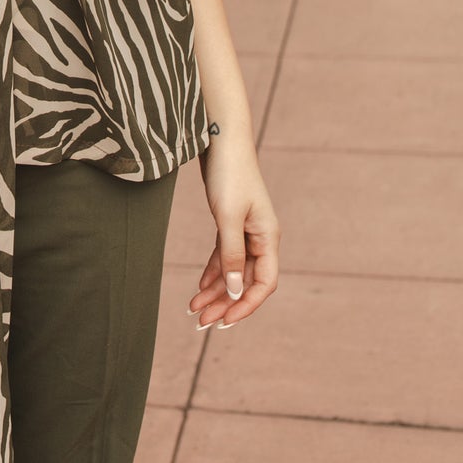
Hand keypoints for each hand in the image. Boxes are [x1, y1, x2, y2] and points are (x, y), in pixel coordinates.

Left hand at [188, 132, 280, 328]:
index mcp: (268, 238)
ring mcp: (246, 231)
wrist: (221, 140)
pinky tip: (199, 287)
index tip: (224, 322)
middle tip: (201, 323)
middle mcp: (261, 238)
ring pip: (233, 271)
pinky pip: (224, 256)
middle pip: (246, 282)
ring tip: (194, 310)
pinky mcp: (231, 222)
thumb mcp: (227, 217)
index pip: (264, 284)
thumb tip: (236, 292)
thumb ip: (231, 255)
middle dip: (226, 304)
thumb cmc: (229, 175)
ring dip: (216, 292)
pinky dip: (212, 272)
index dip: (246, 306)